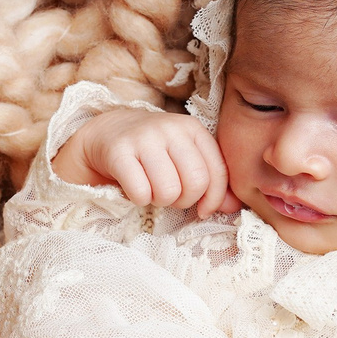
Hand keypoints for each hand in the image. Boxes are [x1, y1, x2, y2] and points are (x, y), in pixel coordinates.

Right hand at [54, 106, 238, 213]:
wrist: (104, 134)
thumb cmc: (152, 153)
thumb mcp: (184, 159)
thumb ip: (211, 182)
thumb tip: (232, 207)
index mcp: (193, 129)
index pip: (217, 173)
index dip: (212, 199)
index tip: (202, 209)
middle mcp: (171, 128)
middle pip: (195, 183)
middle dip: (184, 200)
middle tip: (170, 196)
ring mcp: (144, 137)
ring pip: (168, 191)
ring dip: (159, 201)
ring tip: (151, 190)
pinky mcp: (119, 151)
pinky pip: (141, 193)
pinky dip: (138, 200)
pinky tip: (134, 188)